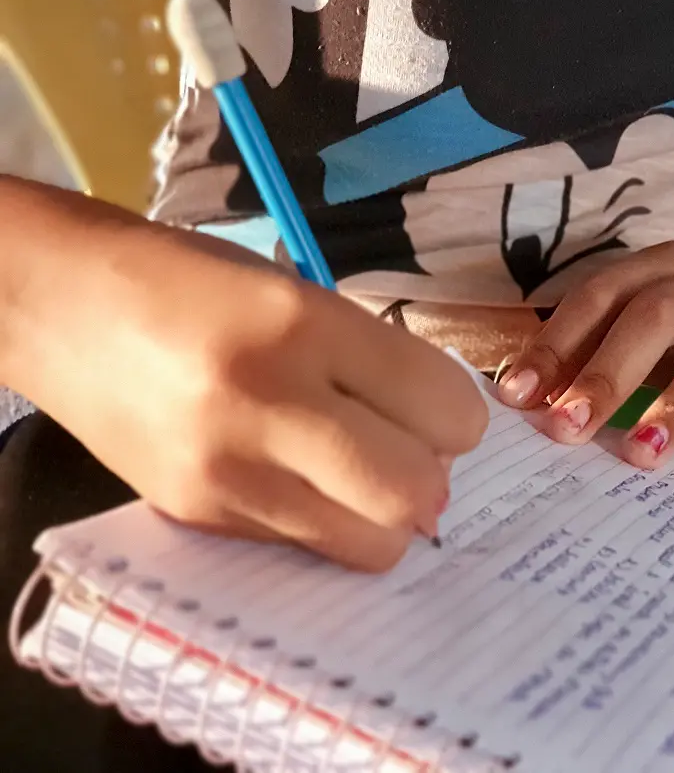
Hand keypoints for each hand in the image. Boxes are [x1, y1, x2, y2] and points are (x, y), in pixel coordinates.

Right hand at [7, 216, 487, 570]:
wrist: (57, 304)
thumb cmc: (190, 283)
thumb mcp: (296, 293)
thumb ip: (374, 360)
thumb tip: (444, 437)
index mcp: (303, 326)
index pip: (442, 407)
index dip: (460, 416)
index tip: (440, 409)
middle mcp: (267, 406)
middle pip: (414, 492)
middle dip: (432, 478)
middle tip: (411, 450)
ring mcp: (227, 474)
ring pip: (368, 544)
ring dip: (385, 516)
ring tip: (357, 472)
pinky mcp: (196, 517)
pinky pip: (305, 548)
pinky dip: (327, 524)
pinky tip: (301, 481)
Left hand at [495, 242, 673, 474]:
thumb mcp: (628, 339)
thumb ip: (580, 358)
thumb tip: (518, 400)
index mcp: (664, 268)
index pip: (603, 293)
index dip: (559, 341)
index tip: (520, 396)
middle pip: (660, 313)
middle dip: (609, 372)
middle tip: (569, 428)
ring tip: (641, 454)